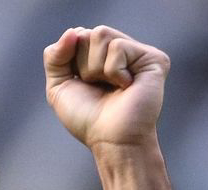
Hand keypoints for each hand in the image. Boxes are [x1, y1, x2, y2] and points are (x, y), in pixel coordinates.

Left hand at [44, 26, 168, 148]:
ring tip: (111, 87)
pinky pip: (118, 46)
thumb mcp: (59, 86)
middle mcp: (120, 51)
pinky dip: (113, 71)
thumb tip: (72, 31)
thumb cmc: (88, 118)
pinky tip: (126, 86)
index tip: (81, 83)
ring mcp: (137, 53)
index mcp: (101, 55)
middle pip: (87, 33)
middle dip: (83, 65)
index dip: (70, 60)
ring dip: (96, 68)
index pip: (76, 35)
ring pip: (101, 35)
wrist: (110, 140)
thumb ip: (54, 56)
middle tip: (98, 87)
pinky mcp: (153, 58)